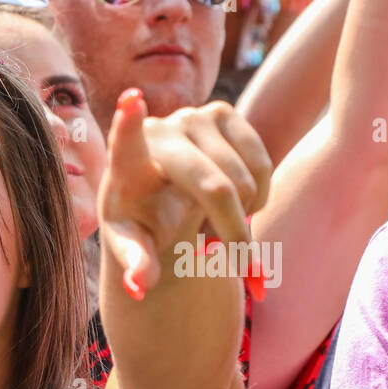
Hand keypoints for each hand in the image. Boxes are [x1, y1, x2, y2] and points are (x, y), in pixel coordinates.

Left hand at [97, 90, 271, 300]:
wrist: (156, 192)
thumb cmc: (139, 219)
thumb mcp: (133, 245)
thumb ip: (135, 265)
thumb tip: (141, 287)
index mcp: (127, 163)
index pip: (125, 141)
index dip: (129, 122)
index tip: (129, 101)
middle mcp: (161, 131)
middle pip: (218, 190)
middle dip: (233, 234)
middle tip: (229, 262)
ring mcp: (194, 116)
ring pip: (246, 181)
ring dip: (241, 215)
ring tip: (209, 224)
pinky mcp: (223, 112)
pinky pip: (262, 166)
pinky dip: (256, 196)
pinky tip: (230, 201)